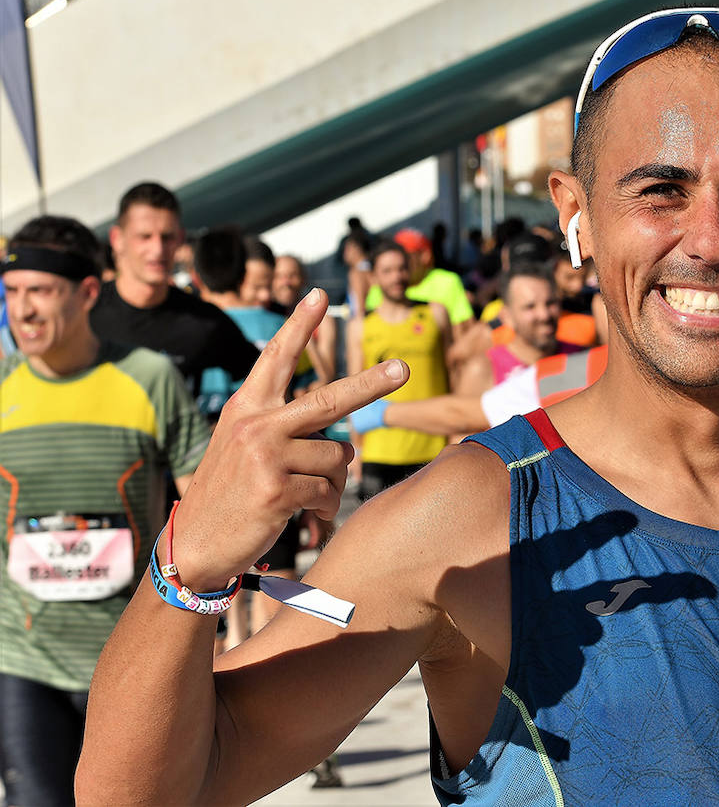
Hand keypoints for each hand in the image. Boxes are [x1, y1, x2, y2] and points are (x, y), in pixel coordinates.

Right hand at [170, 290, 407, 589]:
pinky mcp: (275, 489)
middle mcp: (255, 425)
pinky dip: (324, 507)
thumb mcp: (244, 449)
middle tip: (403, 369)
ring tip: (306, 496)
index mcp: (246, 409)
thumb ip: (285, 431)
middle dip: (371, 383)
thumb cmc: (230, 494)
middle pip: (329, 398)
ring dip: (333, 481)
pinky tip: (302, 516)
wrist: (193, 544)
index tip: (319, 295)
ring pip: (337, 456)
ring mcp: (264, 456)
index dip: (299, 326)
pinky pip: (328, 491)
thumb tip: (344, 440)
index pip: (277, 359)